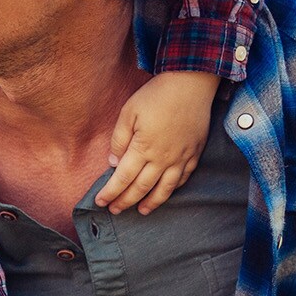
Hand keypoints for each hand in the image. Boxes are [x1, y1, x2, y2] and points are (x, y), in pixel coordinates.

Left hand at [99, 71, 217, 213]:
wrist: (191, 84)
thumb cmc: (156, 96)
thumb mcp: (129, 113)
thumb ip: (119, 139)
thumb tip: (114, 163)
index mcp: (143, 148)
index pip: (122, 178)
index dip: (110, 192)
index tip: (100, 202)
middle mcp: (163, 158)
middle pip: (141, 188)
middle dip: (125, 201)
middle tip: (114, 210)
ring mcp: (181, 157)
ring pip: (165, 189)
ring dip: (151, 203)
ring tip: (141, 211)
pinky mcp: (194, 153)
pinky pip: (184, 178)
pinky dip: (173, 189)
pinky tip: (165, 193)